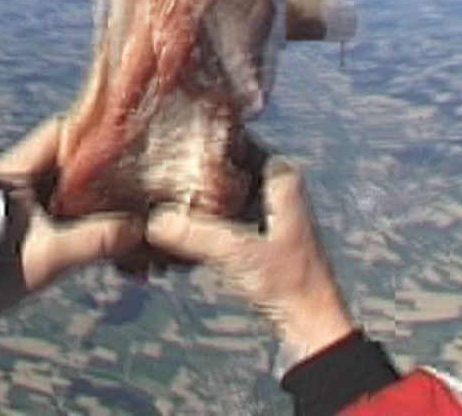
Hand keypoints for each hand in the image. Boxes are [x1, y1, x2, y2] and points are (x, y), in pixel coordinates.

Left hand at [0, 116, 144, 341]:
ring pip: (61, 184)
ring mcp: (9, 196)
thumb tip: (139, 230)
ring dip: (90, 198)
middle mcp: (7, 173)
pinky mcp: (11, 218)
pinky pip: (52, 206)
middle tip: (137, 184)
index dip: (95, 135)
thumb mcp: (45, 258)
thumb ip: (94, 240)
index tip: (129, 146)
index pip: (59, 132)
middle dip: (101, 172)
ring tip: (126, 213)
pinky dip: (76, 216)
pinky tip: (102, 235)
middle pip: (65, 159)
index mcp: (8, 168)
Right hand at [144, 155, 354, 367]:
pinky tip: (170, 221)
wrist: (309, 322)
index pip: (232, 139)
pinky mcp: (252, 228)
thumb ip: (196, 234)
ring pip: (216, 186)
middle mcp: (272, 183)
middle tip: (151, 166)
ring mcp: (261, 206)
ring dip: (190, 192)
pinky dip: (197, 214)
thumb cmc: (289, 283)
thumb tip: (152, 221)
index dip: (199, 139)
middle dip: (189, 166)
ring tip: (153, 191)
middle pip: (221, 162)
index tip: (165, 141)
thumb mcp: (238, 254)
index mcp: (280, 175)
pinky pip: (217, 209)